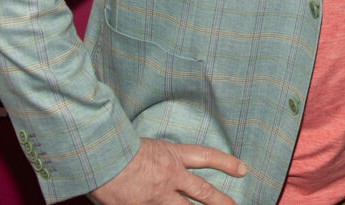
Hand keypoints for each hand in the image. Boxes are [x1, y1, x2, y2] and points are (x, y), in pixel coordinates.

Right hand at [89, 137, 246, 204]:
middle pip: (203, 191)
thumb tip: (158, 163)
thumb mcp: (144, 144)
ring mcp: (158, 196)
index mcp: (172, 156)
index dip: (226, 164)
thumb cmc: (117, 145)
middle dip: (220, 201)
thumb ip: (156, 156)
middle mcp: (170, 177)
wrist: (101, 158)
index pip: (206, 157)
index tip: (243, 169)